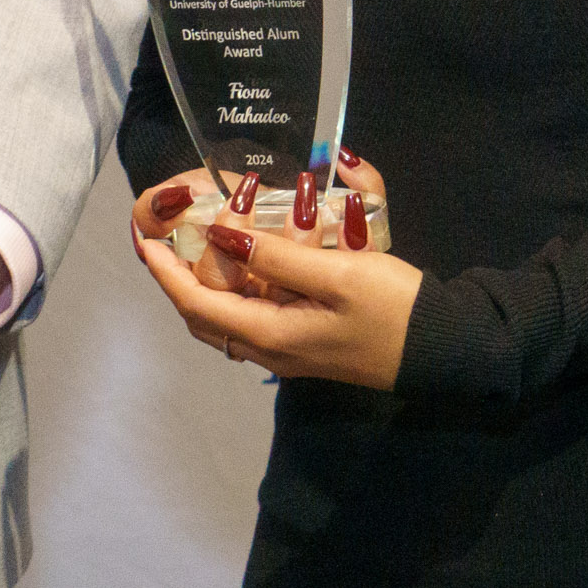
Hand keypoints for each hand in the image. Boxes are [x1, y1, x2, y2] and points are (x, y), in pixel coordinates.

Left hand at [133, 153, 416, 390]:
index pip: (198, 306)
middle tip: (175, 239)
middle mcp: (272, 349)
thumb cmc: (391, 309)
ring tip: (208, 241)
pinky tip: (256, 255)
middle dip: (183, 280)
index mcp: (271, 334)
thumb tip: (223, 238)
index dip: (168, 275)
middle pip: (206, 318)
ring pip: (231, 316)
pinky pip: (258, 313)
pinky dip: (246, 285)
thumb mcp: (337, 273)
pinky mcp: (308, 342)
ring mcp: (290, 349)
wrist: (440, 348)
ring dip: (215, 281)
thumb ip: (277, 257)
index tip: (146, 242)